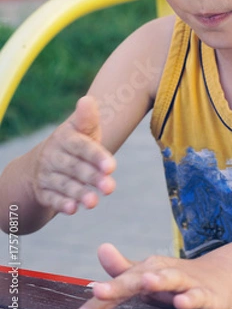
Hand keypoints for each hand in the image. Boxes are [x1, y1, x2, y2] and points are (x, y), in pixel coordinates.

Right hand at [32, 96, 115, 214]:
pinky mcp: (44, 193)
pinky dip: (62, 204)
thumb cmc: (75, 144)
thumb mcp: (82, 130)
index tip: (112, 166)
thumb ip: (88, 119)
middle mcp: (54, 156)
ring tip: (94, 202)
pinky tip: (74, 209)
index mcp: (65, 138)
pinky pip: (52, 199)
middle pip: (75, 167)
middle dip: (92, 177)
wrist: (43, 163)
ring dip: (79, 193)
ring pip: (64, 184)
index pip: (81, 147)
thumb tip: (88, 100)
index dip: (96, 156)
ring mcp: (47, 175)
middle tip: (110, 187)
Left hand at [73, 243, 231, 308]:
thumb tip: (101, 248)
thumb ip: (122, 271)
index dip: (100, 301)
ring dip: (159, 281)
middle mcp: (163, 273)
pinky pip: (197, 296)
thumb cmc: (175, 281)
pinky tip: (181, 301)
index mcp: (146, 271)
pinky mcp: (204, 294)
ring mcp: (184, 282)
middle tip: (99, 291)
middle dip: (119, 286)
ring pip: (171, 280)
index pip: (119, 286)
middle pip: (138, 279)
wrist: (218, 279)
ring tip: (146, 283)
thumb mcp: (146, 278)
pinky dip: (190, 298)